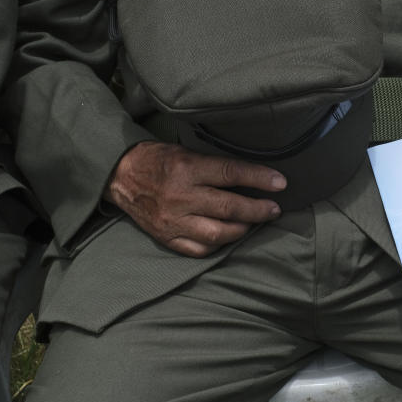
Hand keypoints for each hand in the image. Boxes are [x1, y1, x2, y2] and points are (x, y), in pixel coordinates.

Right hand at [104, 141, 285, 257]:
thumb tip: (252, 177)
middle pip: (229, 207)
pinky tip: (228, 237)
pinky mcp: (166, 238)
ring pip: (217, 233)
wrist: (121, 175)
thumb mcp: (186, 152)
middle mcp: (181, 196)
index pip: (231, 174)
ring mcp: (173, 220)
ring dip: (242, 229)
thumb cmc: (159, 160)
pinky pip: (199, 249)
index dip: (259, 179)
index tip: (281, 183)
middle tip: (274, 209)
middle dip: (258, 210)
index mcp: (187, 169)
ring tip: (253, 223)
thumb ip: (215, 166)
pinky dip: (218, 245)